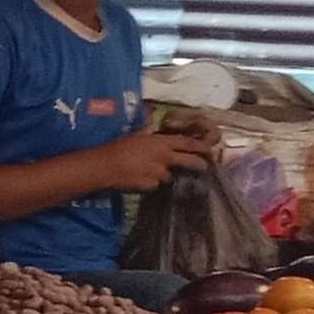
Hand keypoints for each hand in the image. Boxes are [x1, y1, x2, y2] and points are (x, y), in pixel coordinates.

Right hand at [98, 127, 216, 191]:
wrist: (105, 166)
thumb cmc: (116, 147)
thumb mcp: (133, 136)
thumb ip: (146, 133)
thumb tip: (151, 128)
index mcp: (161, 142)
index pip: (187, 143)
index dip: (200, 146)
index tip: (209, 149)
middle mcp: (164, 157)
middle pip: (188, 161)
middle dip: (198, 164)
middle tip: (203, 166)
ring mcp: (159, 173)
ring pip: (168, 175)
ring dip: (163, 175)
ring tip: (149, 173)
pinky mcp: (151, 185)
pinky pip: (154, 185)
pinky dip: (150, 183)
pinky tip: (139, 180)